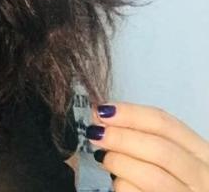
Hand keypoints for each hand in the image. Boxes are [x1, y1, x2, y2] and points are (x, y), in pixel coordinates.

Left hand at [86, 102, 208, 190]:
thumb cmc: (173, 176)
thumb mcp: (171, 154)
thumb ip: (143, 135)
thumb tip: (103, 116)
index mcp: (201, 151)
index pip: (165, 124)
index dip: (130, 113)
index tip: (103, 110)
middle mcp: (201, 175)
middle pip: (158, 148)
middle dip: (121, 137)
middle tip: (96, 132)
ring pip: (150, 175)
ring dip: (118, 162)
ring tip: (103, 157)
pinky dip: (121, 184)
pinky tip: (116, 179)